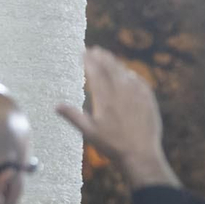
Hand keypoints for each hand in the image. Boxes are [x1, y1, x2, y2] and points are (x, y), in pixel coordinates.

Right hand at [57, 48, 179, 187]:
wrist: (141, 154)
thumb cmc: (112, 145)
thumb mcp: (89, 133)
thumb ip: (73, 117)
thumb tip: (56, 106)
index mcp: (105, 97)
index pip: (95, 72)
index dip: (88, 60)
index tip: (82, 51)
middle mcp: (122, 91)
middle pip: (110, 67)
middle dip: (101, 57)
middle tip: (94, 49)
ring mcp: (137, 94)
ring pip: (124, 72)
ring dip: (115, 63)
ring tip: (107, 57)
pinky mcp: (148, 99)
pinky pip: (139, 81)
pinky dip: (130, 75)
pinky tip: (128, 74)